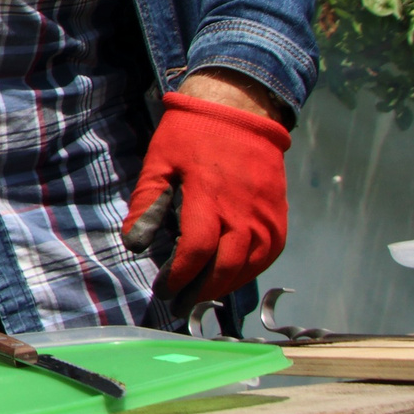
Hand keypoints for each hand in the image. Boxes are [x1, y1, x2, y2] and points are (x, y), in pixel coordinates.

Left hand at [121, 77, 291, 308]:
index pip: (196, 252)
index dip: (179, 277)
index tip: (163, 288)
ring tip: (200, 295)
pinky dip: (250, 272)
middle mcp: (243, 212)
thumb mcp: (159, 162)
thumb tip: (134, 244)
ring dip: (224, 286)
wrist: (239, 109)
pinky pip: (269, 254)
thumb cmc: (190, 134)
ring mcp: (266, 215)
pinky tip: (230, 278)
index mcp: (209, 197)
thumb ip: (147, 203)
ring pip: (249, 266)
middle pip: (225, 267)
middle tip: (179, 303)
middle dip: (199, 291)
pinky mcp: (279, 215)